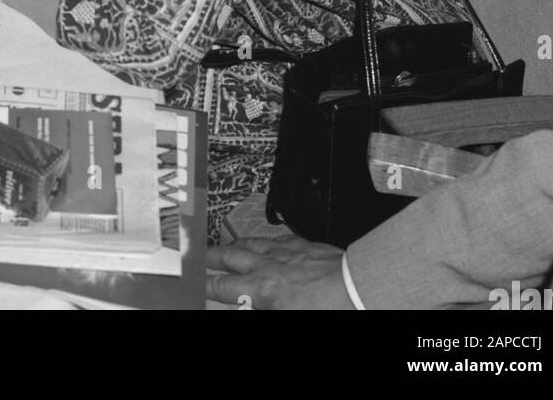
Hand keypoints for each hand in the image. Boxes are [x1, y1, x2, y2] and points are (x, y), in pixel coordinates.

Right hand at [205, 236, 349, 309]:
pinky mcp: (303, 244)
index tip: (194, 283)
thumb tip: (249, 305)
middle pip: (230, 257)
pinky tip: (266, 242)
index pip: (222, 286)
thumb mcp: (284, 314)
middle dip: (211, 257)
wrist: (358, 288)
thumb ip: (262, 308)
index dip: (204, 284)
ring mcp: (286, 251)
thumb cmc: (329, 309)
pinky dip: (265, 241)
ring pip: (251, 243)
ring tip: (225, 248)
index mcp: (262, 290)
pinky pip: (276, 238)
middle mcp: (269, 266)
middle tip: (199, 257)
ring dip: (234, 246)